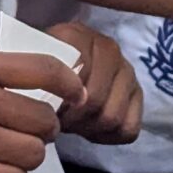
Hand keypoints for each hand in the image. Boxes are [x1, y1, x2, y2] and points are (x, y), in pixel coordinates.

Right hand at [0, 50, 77, 172]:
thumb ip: (11, 74)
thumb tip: (70, 84)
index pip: (44, 69)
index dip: (70, 84)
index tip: (76, 95)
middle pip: (45, 121)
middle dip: (44, 128)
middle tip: (28, 128)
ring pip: (35, 154)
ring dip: (29, 154)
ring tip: (9, 147)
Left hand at [47, 23, 143, 144]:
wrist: (62, 64)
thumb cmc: (45, 70)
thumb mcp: (33, 66)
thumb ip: (38, 78)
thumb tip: (48, 107)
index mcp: (77, 36)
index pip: (74, 81)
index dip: (59, 105)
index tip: (46, 111)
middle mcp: (108, 49)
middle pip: (95, 102)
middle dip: (74, 120)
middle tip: (60, 122)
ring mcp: (127, 70)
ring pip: (113, 118)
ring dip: (91, 128)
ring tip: (76, 124)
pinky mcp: (139, 93)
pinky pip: (129, 129)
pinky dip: (110, 136)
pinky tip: (93, 128)